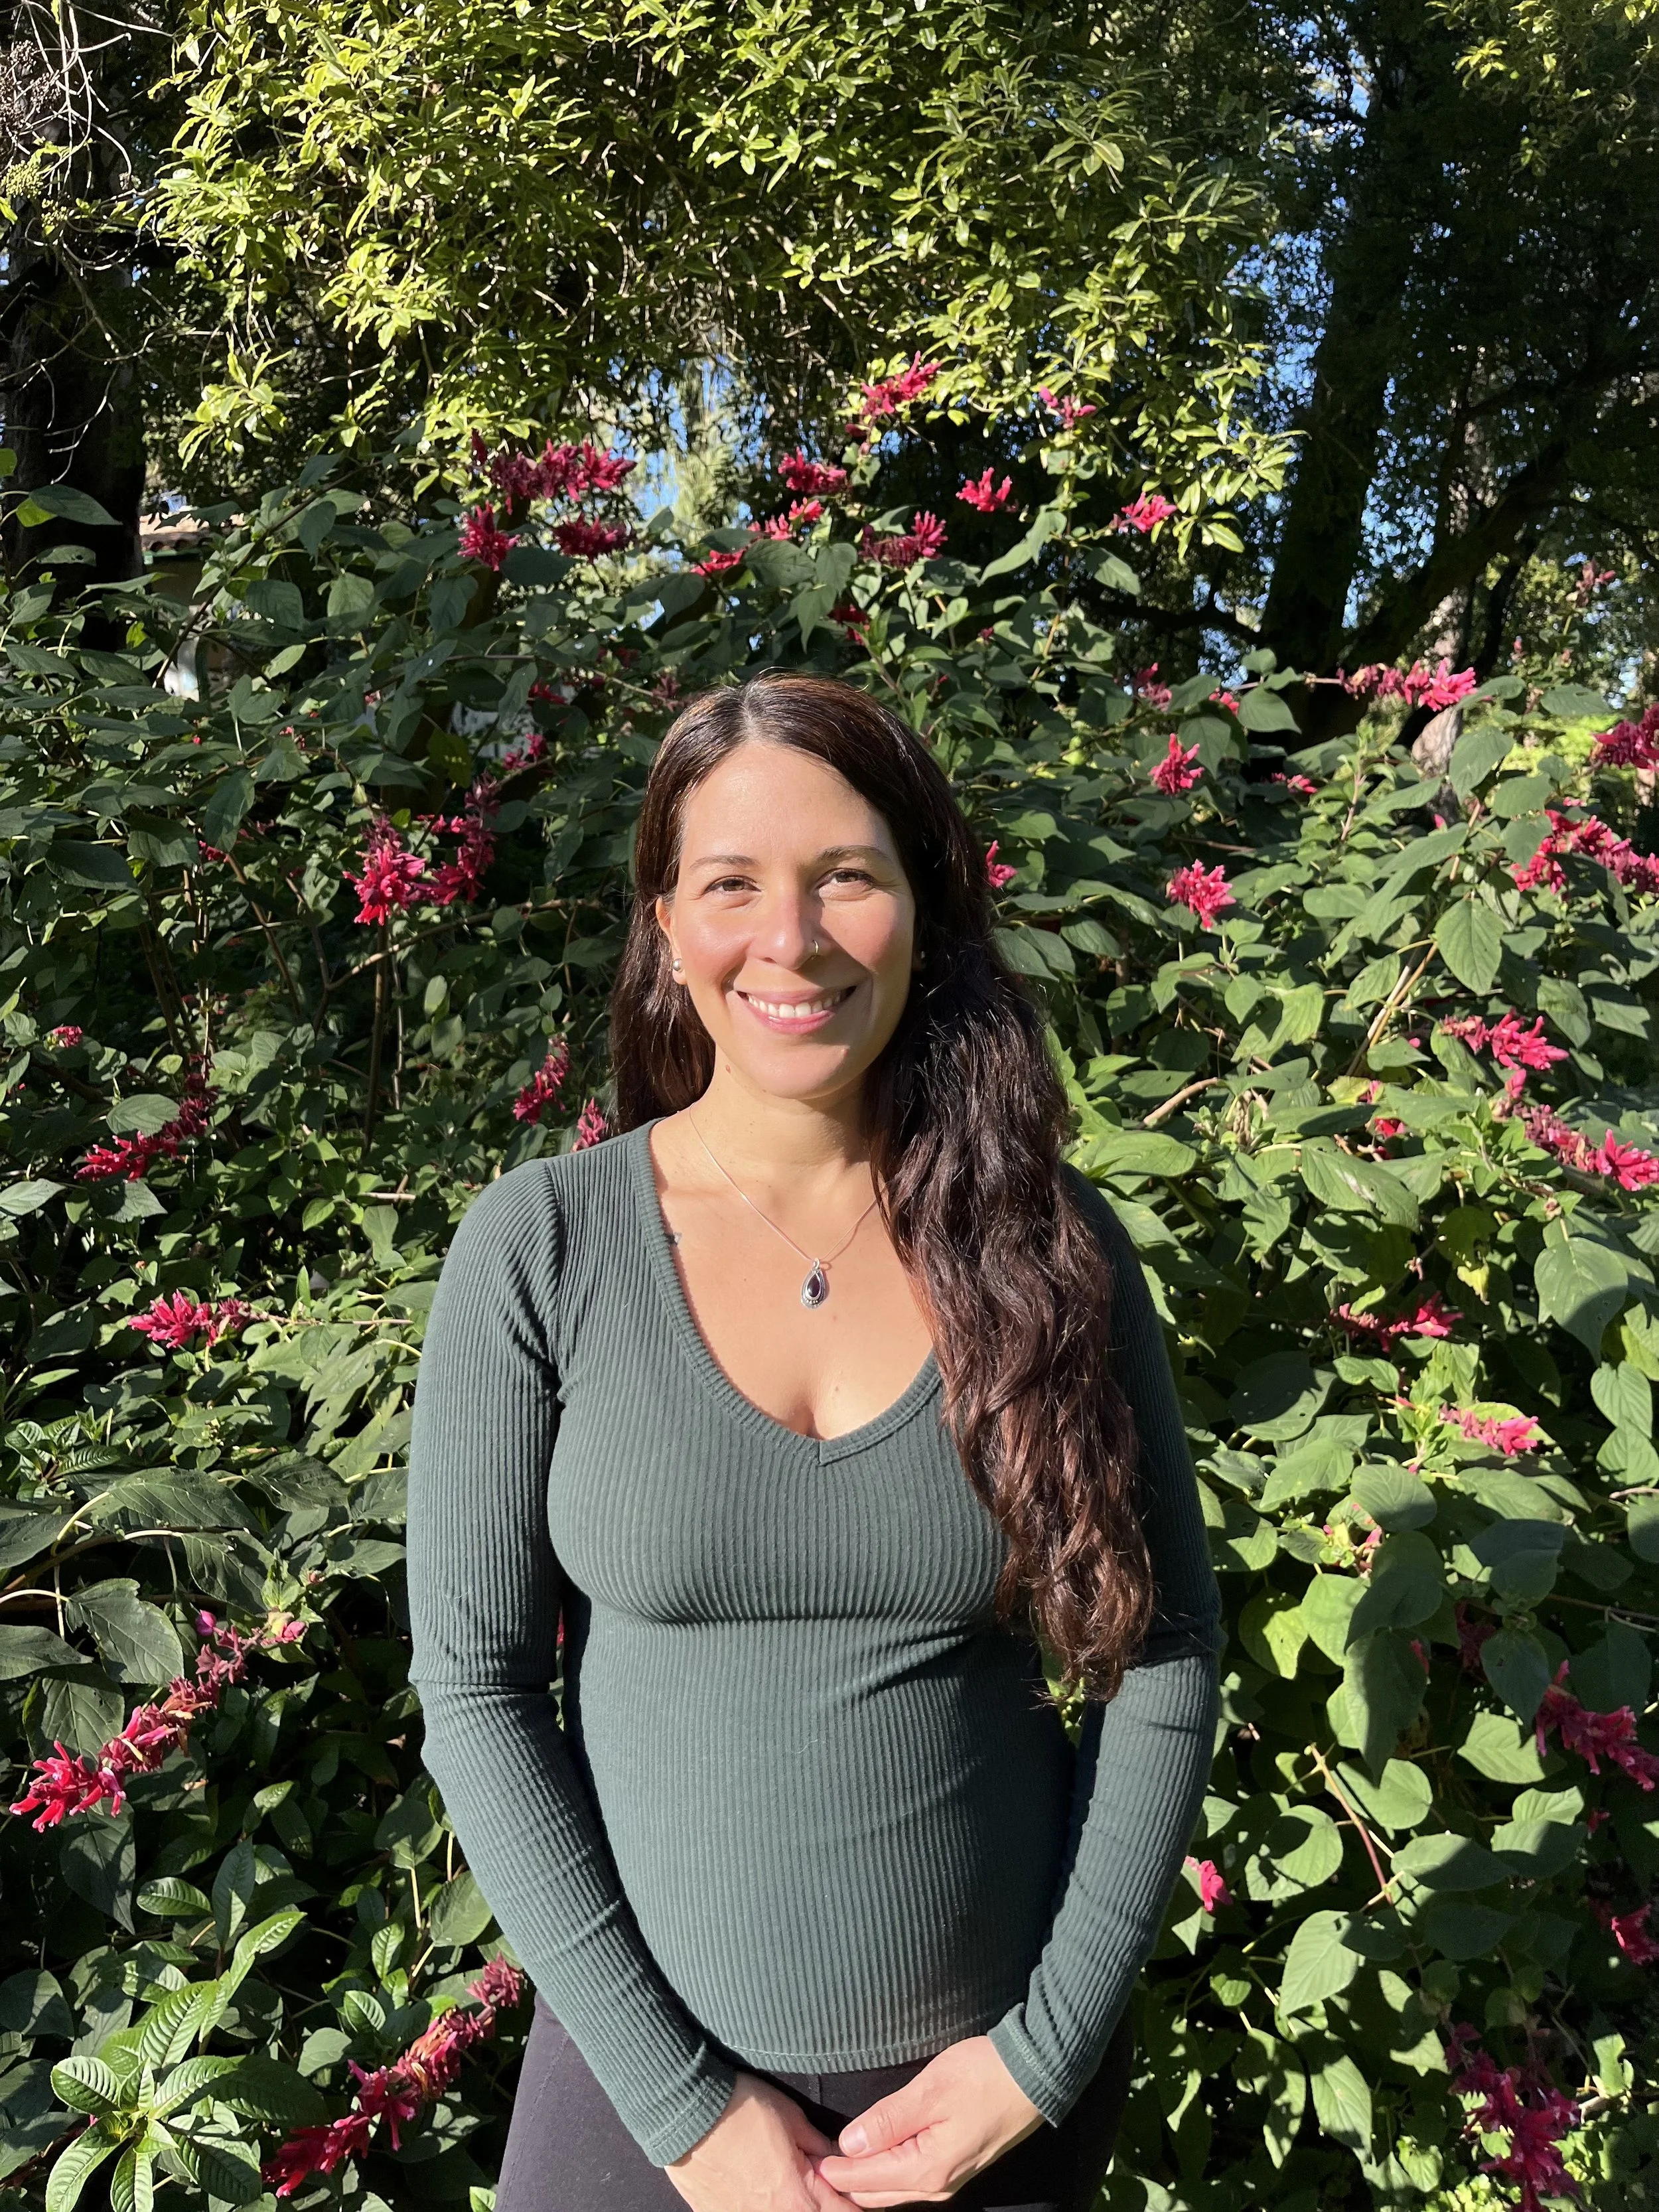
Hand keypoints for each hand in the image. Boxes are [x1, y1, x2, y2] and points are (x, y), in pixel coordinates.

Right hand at [665, 2068, 862, 2210]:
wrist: (685, 2110)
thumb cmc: (741, 2108)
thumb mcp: (792, 2117)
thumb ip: (818, 2145)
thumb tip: (834, 2159)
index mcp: (798, 2199)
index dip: (852, 2201)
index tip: (852, 2187)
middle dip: (823, 2205)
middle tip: (816, 2182)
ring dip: (791, 2205)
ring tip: (784, 2182)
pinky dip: (758, 2205)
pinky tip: (754, 2185)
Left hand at [811, 2035, 1044, 2205]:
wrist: (1034, 2074)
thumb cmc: (981, 2076)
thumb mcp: (929, 2091)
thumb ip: (887, 2120)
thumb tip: (850, 2145)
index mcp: (927, 2169)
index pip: (865, 2178)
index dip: (833, 2169)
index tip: (805, 2158)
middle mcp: (937, 2184)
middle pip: (876, 2194)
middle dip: (845, 2182)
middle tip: (813, 2161)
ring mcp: (949, 2176)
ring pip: (894, 2189)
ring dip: (864, 2179)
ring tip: (835, 2161)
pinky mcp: (956, 2162)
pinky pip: (910, 2179)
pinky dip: (885, 2173)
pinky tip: (873, 2156)